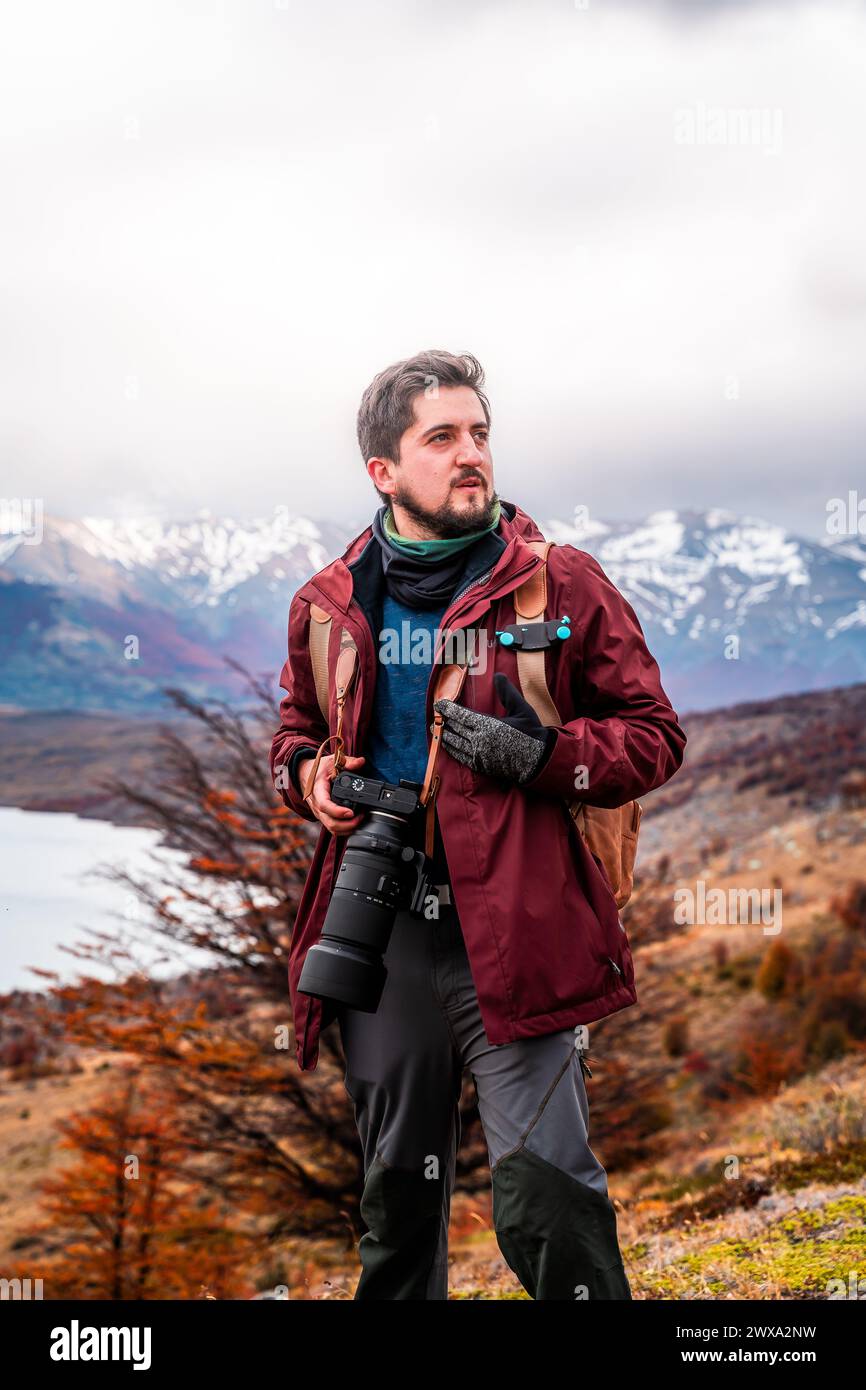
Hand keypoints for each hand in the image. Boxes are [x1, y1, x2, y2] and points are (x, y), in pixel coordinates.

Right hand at [303, 753, 366, 834]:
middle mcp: (316, 805)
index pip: (325, 805)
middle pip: (329, 823)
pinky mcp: (323, 817)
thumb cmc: (318, 769)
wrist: (304, 774)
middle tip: (360, 817)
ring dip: (346, 829)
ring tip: (359, 820)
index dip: (338, 812)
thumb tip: (361, 762)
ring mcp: (319, 813)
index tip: (351, 812)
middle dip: (347, 825)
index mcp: (317, 791)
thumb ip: (348, 762)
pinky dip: (343, 830)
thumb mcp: (332, 761)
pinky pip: (332, 828)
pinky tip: (353, 824)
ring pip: (331, 829)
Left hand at [434, 673, 554, 785]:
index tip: (439, 703)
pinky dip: (451, 750)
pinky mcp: (480, 766)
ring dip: (444, 735)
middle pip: (455, 728)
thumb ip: (507, 692)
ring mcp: (479, 754)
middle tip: (435, 715)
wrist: (538, 761)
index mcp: (488, 724)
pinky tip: (447, 746)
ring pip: (455, 743)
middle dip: (444, 720)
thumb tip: (498, 675)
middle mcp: (479, 740)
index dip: (448, 708)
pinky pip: (460, 757)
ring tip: (436, 729)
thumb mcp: (521, 709)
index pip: (461, 715)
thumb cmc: (531, 733)